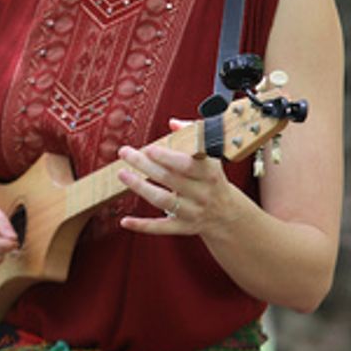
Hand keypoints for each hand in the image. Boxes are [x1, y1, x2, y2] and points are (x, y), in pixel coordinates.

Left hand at [116, 119, 239, 235]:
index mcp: (210, 174)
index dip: (167, 157)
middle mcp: (202, 194)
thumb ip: (193, 137)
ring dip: (140, 187)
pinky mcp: (183, 227)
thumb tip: (173, 123)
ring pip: (163, 200)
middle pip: (170, 179)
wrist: (227, 214)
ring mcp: (192, 212)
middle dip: (145, 165)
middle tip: (126, 153)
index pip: (187, 165)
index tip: (149, 148)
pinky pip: (161, 227)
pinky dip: (142, 225)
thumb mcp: (211, 158)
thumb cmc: (213, 181)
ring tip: (122, 174)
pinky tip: (125, 220)